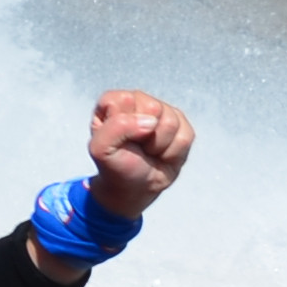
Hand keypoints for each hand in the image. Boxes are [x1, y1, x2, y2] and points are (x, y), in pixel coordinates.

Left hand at [86, 88, 192, 215]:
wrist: (136, 187)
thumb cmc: (116, 165)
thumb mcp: (101, 150)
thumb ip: (116, 128)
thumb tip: (151, 121)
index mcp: (113, 102)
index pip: (123, 99)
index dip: (123, 123)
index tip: (118, 140)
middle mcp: (139, 102)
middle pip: (154, 108)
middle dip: (145, 135)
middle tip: (137, 147)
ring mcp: (163, 112)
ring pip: (171, 122)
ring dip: (159, 145)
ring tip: (148, 152)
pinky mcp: (182, 126)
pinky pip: (185, 136)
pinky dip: (172, 152)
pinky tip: (162, 155)